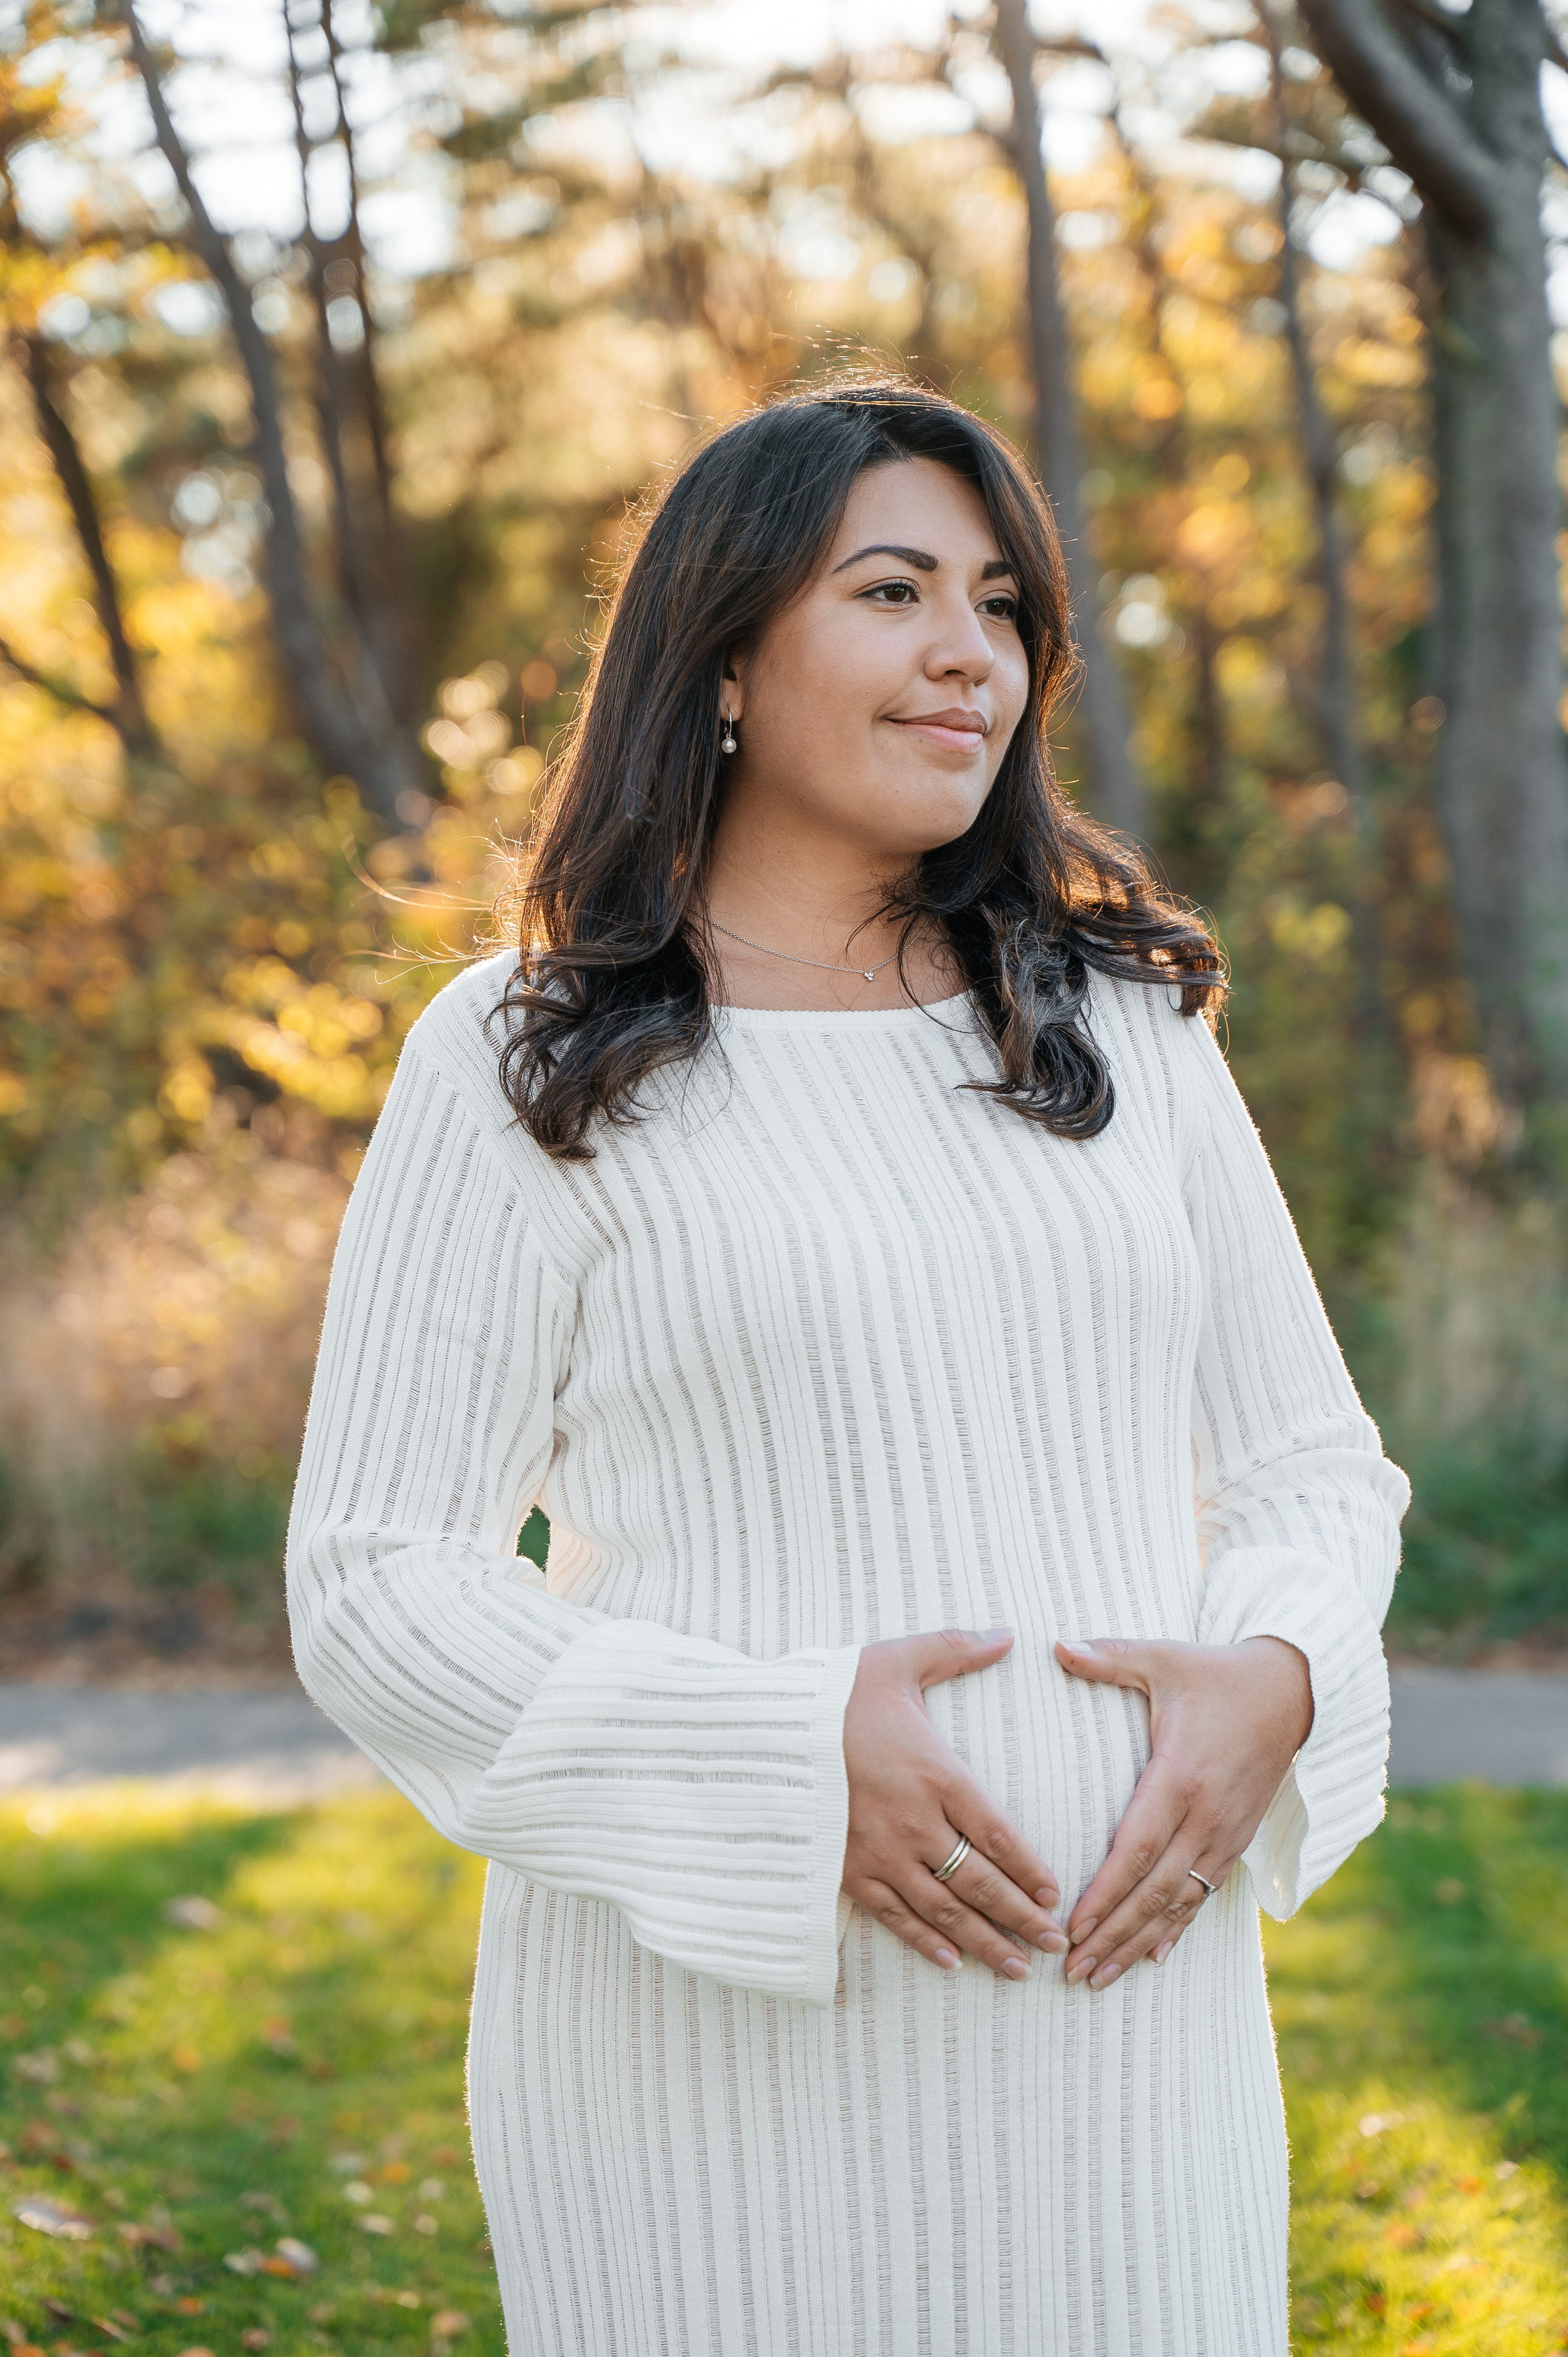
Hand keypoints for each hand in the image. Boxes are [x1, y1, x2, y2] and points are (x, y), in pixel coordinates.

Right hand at [842, 1628, 1067, 1978]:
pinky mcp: (846, 1871)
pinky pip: (894, 1917)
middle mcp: (913, 1821)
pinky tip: (952, 1962)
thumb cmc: (832, 1693)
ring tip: (1017, 1968)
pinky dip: (925, 1943)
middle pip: (980, 1882)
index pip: (997, 1833)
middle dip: (1022, 1918)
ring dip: (986, 1942)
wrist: (760, 1731)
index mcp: (935, 1773)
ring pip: (944, 1910)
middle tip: (1056, 1946)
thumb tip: (1007, 1635)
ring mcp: (879, 1852)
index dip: (1030, 1870)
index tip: (1055, 1895)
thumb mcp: (896, 1659)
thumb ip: (955, 1648)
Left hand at [1056, 1635, 1313, 1989]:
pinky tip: (1154, 1957)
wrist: (1294, 1691)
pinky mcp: (1238, 1839)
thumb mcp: (1164, 1657)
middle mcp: (1205, 1816)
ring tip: (1100, 1977)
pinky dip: (1177, 1928)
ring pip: (1178, 1903)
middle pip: (1153, 1890)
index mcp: (1180, 1776)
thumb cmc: (1218, 1674)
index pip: (1136, 1849)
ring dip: (1138, 1942)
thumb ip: (1110, 1656)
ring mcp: (1226, 1833)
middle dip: (1111, 1934)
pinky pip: (1204, 1894)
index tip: (1071, 1927)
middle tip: (1071, 1971)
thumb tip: (1055, 1644)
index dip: (1104, 1893)